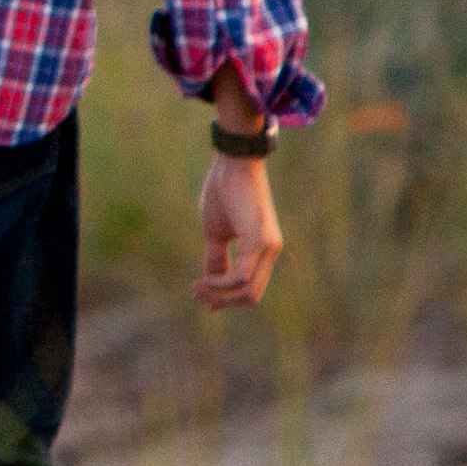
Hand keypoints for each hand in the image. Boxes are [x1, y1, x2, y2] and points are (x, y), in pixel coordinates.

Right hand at [195, 152, 282, 310]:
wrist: (233, 165)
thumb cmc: (224, 192)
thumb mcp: (216, 231)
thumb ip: (216, 256)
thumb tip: (210, 280)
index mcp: (262, 249)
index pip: (250, 287)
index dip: (227, 299)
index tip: (203, 300)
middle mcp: (270, 251)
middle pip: (250, 295)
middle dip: (221, 300)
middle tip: (196, 292)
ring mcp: (267, 247)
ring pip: (247, 290)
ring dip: (218, 295)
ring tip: (196, 287)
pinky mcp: (258, 241)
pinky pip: (241, 276)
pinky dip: (221, 283)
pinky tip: (205, 279)